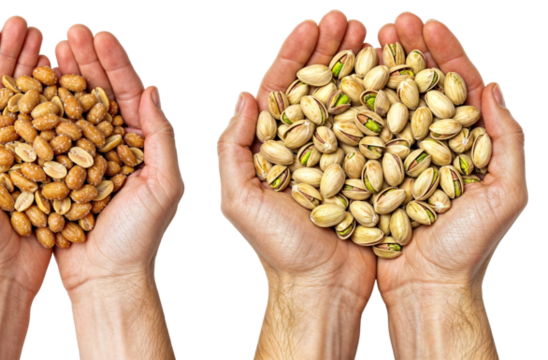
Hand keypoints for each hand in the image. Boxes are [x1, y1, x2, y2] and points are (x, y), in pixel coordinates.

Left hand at [0, 15, 52, 293]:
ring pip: (30, 103)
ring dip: (37, 70)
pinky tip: (70, 80)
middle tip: (25, 23)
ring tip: (48, 40)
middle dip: (13, 54)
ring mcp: (21, 155)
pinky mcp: (48, 169)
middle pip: (2, 89)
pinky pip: (57, 130)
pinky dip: (62, 103)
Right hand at [48, 24, 186, 293]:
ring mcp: (83, 157)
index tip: (97, 34)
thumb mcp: (163, 185)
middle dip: (84, 60)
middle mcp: (112, 145)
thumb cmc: (140, 238)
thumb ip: (161, 136)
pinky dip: (39, 109)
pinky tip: (28, 87)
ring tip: (47, 47)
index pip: (128, 92)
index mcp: (141, 143)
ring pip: (70, 107)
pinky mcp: (58, 172)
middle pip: (98, 92)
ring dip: (61, 76)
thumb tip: (152, 89)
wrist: (106, 279)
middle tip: (69, 30)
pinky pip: (47, 134)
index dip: (114, 62)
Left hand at [216, 13, 376, 300]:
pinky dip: (389, 97)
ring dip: (361, 63)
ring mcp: (340, 155)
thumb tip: (246, 94)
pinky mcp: (371, 169)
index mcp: (272, 145)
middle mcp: (306, 144)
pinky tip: (399, 73)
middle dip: (332, 48)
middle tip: (349, 19)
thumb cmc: (277, 248)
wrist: (322, 287)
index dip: (295, 52)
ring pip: (351, 98)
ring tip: (376, 34)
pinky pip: (381, 127)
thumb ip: (235, 145)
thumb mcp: (239, 197)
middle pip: (318, 84)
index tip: (313, 23)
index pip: (282, 86)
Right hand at [374, 13, 528, 301]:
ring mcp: (397, 155)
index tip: (427, 24)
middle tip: (392, 21)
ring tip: (362, 41)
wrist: (425, 287)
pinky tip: (337, 85)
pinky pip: (357, 133)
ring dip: (376, 69)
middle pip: (419, 85)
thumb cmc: (469, 247)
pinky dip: (349, 106)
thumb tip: (493, 88)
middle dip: (408, 49)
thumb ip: (507, 140)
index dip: (444, 51)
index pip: (458, 84)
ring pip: (386, 102)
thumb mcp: (505, 193)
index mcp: (467, 141)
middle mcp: (430, 143)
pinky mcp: (367, 172)